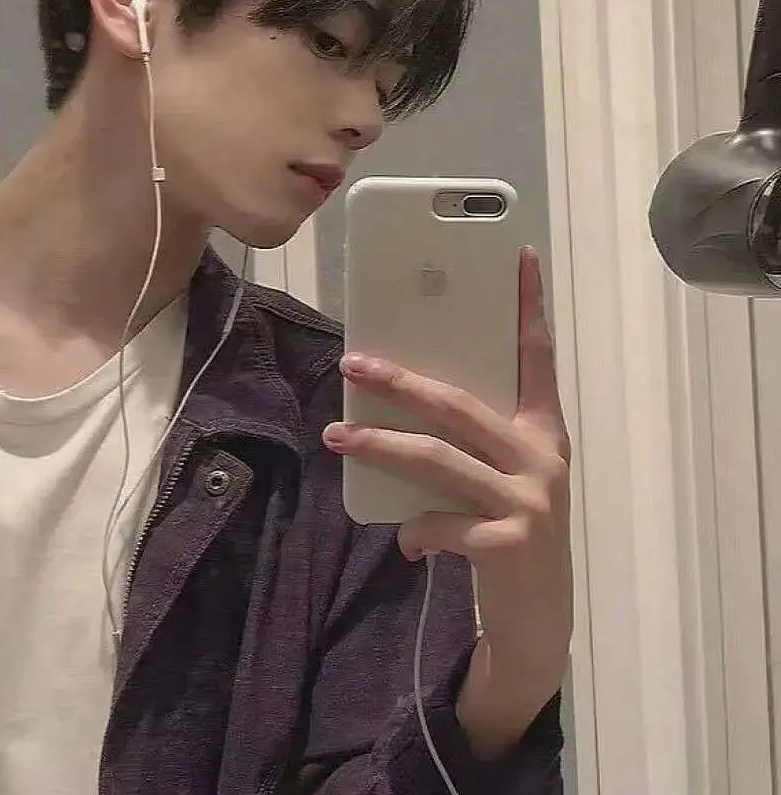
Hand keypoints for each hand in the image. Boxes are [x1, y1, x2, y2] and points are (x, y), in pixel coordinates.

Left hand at [322, 246, 571, 752]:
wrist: (539, 622)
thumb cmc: (510, 534)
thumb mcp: (502, 479)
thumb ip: (471, 443)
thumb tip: (398, 404)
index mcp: (542, 431)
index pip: (536, 357)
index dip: (528, 307)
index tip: (517, 256)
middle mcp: (541, 456)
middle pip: (459, 404)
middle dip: (400, 381)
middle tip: (352, 363)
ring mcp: (530, 500)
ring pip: (438, 458)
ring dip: (380, 446)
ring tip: (336, 436)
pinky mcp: (511, 543)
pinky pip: (440, 522)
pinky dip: (414, 529)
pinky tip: (405, 541)